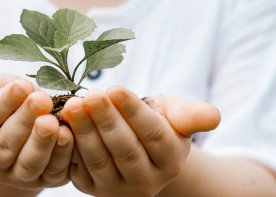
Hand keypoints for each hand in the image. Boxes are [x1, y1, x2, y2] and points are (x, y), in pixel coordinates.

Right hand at [0, 75, 74, 189]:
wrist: (31, 127)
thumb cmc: (12, 104)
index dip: (4, 102)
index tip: (21, 85)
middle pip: (6, 144)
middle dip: (25, 121)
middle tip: (41, 99)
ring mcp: (19, 174)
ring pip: (29, 164)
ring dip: (42, 143)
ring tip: (52, 122)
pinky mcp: (46, 179)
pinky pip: (54, 171)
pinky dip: (62, 155)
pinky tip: (69, 134)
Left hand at [63, 86, 219, 196]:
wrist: (138, 148)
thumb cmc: (158, 123)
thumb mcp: (176, 115)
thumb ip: (192, 115)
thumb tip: (213, 116)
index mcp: (171, 160)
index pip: (153, 135)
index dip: (133, 112)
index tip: (115, 89)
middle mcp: (147, 181)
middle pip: (125, 149)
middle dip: (106, 121)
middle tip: (90, 95)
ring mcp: (118, 188)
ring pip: (100, 160)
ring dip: (85, 132)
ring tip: (73, 105)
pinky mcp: (93, 188)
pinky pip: (79, 168)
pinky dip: (70, 146)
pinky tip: (61, 124)